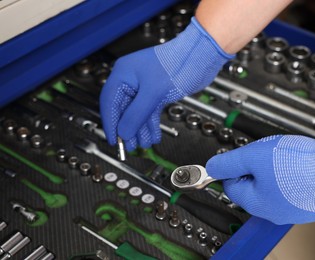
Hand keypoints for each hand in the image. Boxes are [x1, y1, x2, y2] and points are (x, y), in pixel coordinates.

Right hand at [100, 17, 233, 150]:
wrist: (201, 56)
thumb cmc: (177, 63)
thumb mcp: (153, 93)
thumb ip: (136, 115)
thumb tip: (123, 133)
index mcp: (123, 74)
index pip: (109, 103)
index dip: (111, 124)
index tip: (113, 141)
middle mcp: (131, 80)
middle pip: (123, 110)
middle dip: (128, 129)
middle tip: (130, 147)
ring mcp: (144, 86)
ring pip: (138, 113)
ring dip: (141, 129)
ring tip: (144, 144)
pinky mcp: (157, 91)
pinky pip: (149, 111)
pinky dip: (151, 124)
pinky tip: (153, 136)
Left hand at [206, 133, 314, 223]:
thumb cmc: (299, 165)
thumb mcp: (253, 156)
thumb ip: (228, 162)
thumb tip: (212, 167)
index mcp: (255, 203)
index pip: (231, 185)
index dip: (233, 166)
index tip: (241, 156)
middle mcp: (273, 212)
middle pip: (252, 186)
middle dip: (256, 167)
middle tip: (267, 153)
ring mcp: (293, 210)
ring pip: (272, 185)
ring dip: (274, 169)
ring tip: (286, 157)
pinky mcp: (309, 204)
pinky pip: (292, 187)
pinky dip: (292, 175)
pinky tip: (299, 164)